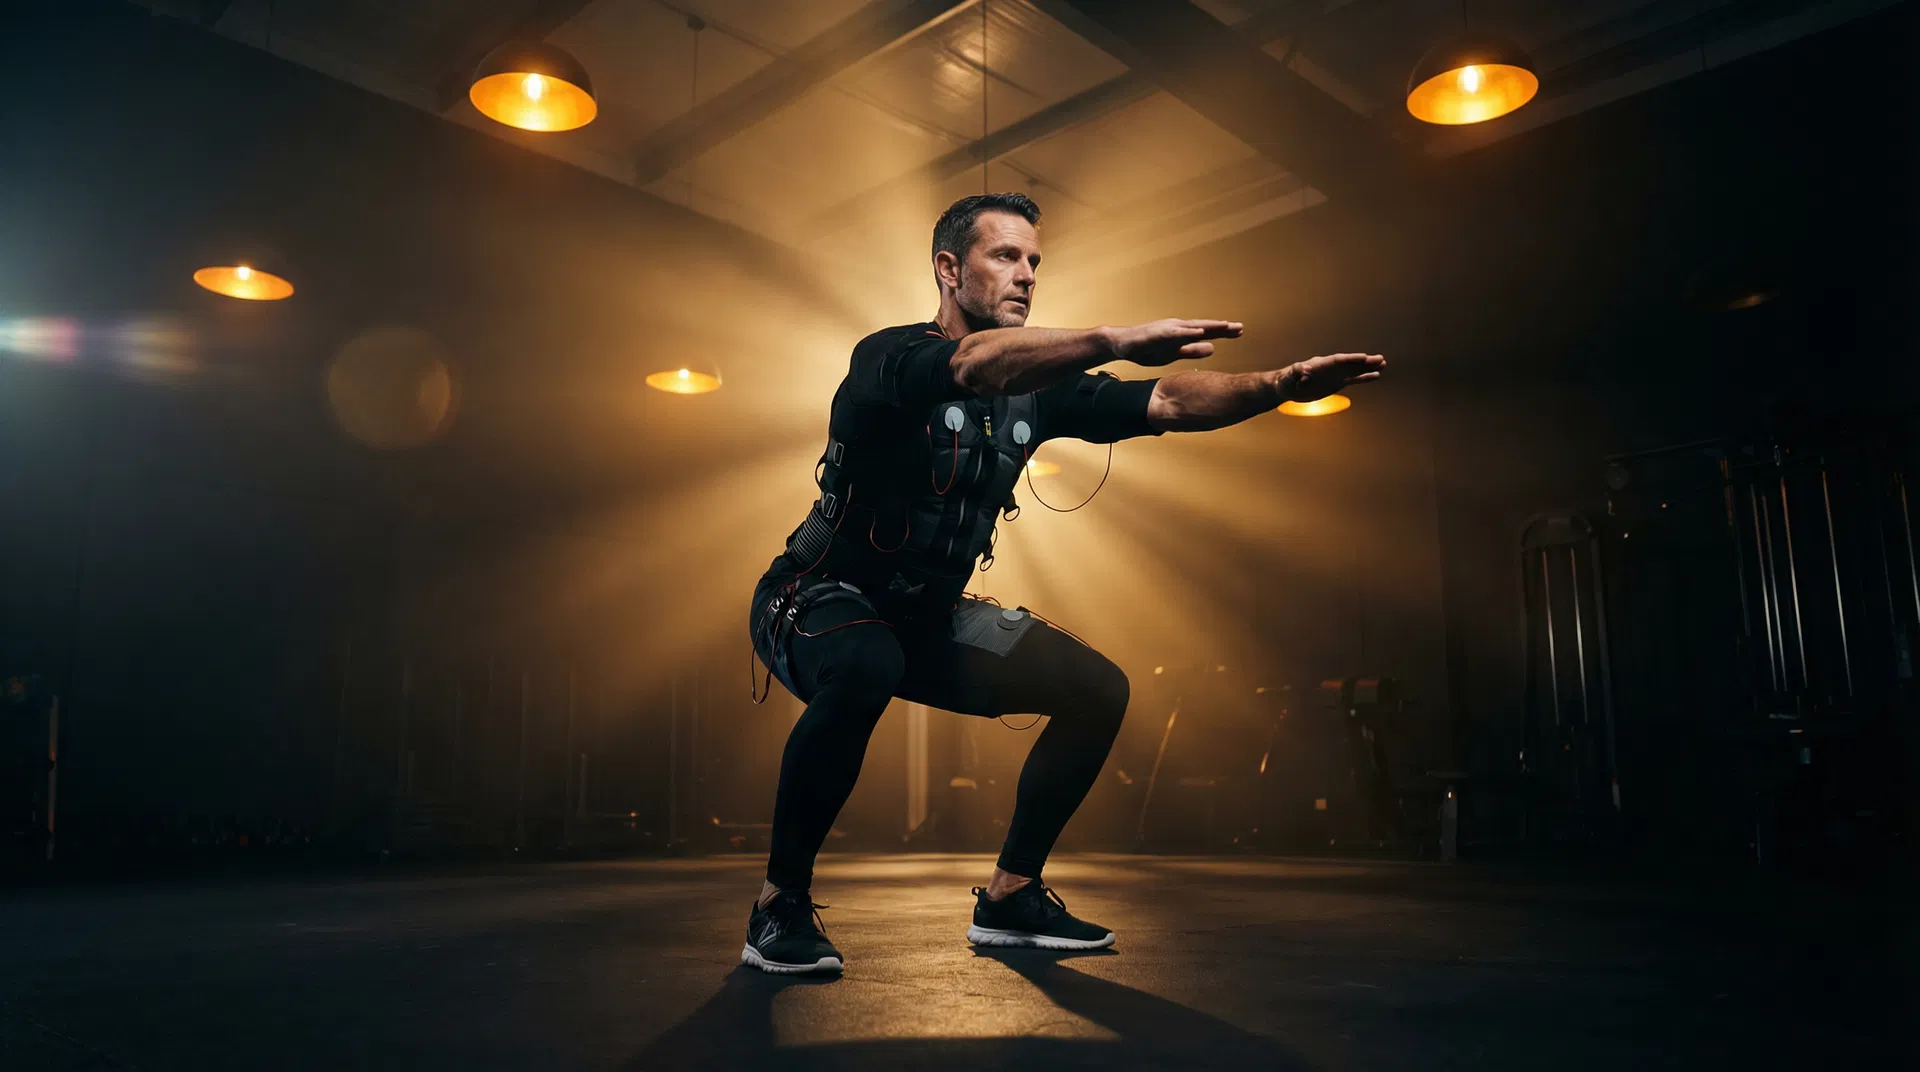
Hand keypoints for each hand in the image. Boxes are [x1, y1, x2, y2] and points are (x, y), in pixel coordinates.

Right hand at [1104, 319, 1242, 366]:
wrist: (1121, 344)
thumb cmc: (1147, 348)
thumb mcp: (1174, 353)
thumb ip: (1192, 350)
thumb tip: (1212, 348)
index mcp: (1182, 334)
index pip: (1206, 333)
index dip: (1223, 332)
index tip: (1240, 332)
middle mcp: (1178, 328)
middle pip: (1203, 327)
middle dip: (1221, 327)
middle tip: (1240, 327)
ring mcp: (1167, 329)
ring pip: (1192, 327)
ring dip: (1208, 326)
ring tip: (1225, 326)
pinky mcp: (1157, 333)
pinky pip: (1175, 333)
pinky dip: (1187, 332)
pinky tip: (1199, 332)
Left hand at [1280, 352, 1384, 401]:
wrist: (1285, 387)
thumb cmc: (1284, 380)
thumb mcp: (1287, 376)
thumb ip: (1295, 371)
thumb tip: (1303, 369)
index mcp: (1320, 364)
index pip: (1338, 361)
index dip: (1351, 359)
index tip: (1364, 357)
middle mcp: (1330, 368)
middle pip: (1350, 363)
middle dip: (1365, 362)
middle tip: (1380, 359)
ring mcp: (1334, 375)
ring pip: (1354, 370)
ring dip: (1368, 368)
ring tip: (1383, 364)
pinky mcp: (1336, 383)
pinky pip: (1352, 380)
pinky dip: (1364, 378)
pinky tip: (1376, 376)